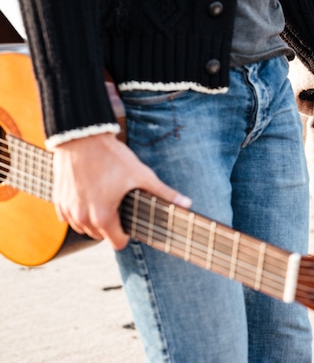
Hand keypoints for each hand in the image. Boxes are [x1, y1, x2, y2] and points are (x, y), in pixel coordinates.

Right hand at [52, 133, 191, 249]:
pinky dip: (79, 212)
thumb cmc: (112, 156)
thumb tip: (188, 204)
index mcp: (103, 217)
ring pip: (84, 227)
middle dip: (111, 226)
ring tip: (106, 200)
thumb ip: (164, 193)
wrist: (81, 136)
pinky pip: (69, 217)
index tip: (131, 222)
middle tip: (120, 206)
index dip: (127, 235)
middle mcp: (82, 218)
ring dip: (94, 220)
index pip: (117, 243)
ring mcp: (67, 210)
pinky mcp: (58, 200)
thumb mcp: (142, 175)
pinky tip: (90, 197)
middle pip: (100, 236)